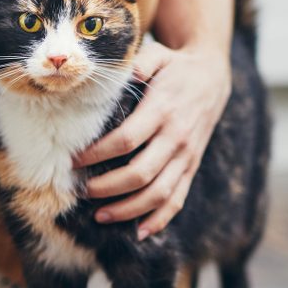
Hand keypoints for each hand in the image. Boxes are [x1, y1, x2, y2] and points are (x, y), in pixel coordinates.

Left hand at [74, 42, 230, 239]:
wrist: (212, 76)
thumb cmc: (174, 67)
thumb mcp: (157, 55)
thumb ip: (138, 64)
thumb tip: (118, 75)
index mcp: (163, 110)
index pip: (126, 140)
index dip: (98, 155)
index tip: (74, 161)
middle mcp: (176, 137)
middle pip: (140, 174)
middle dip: (107, 188)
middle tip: (82, 191)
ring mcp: (186, 156)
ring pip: (158, 194)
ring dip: (128, 209)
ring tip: (100, 216)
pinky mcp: (192, 167)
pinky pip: (177, 200)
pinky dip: (160, 220)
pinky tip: (139, 233)